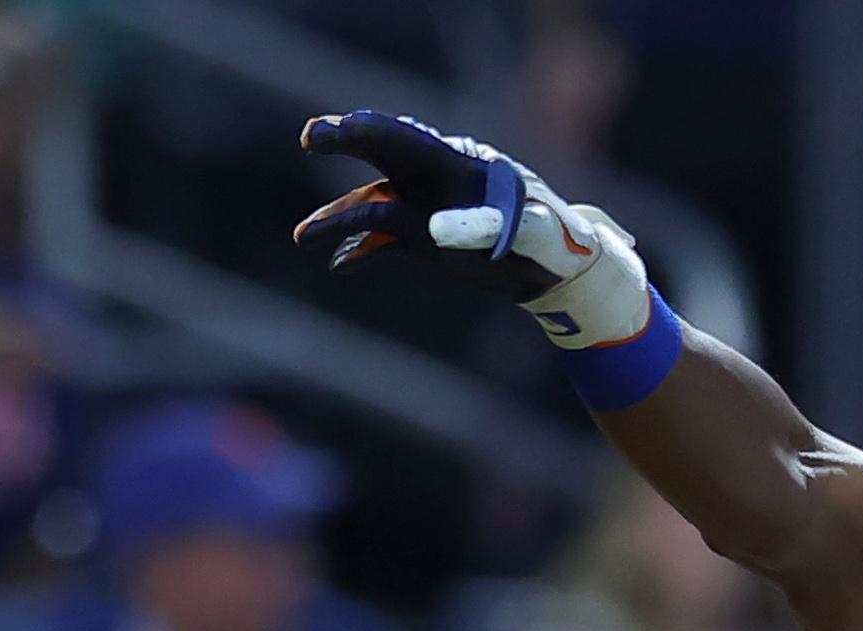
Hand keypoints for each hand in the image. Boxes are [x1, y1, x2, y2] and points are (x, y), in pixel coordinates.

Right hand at [292, 110, 648, 342]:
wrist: (560, 270)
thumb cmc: (554, 241)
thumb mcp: (532, 232)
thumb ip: (487, 227)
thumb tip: (433, 229)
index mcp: (459, 168)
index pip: (410, 140)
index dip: (375, 131)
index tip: (344, 127)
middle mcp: (434, 181)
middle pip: (381, 156)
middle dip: (346, 143)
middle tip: (312, 137)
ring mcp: (423, 209)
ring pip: (370, 206)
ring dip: (337, 221)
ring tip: (302, 238)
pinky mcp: (420, 240)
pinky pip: (381, 241)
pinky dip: (360, 250)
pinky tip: (339, 265)